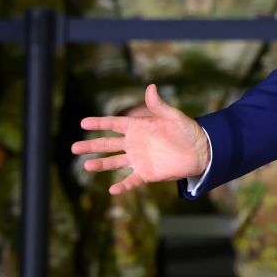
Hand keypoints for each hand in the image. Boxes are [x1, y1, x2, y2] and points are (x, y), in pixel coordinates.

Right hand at [71, 84, 209, 194]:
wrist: (202, 151)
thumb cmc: (189, 131)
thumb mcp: (174, 117)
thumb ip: (159, 105)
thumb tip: (151, 86)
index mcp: (140, 127)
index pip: (115, 124)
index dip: (99, 123)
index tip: (83, 122)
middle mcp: (135, 143)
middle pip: (108, 145)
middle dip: (91, 145)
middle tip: (73, 147)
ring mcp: (139, 159)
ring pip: (114, 162)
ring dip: (100, 164)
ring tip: (86, 166)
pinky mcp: (147, 173)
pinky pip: (131, 180)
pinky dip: (122, 186)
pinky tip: (111, 189)